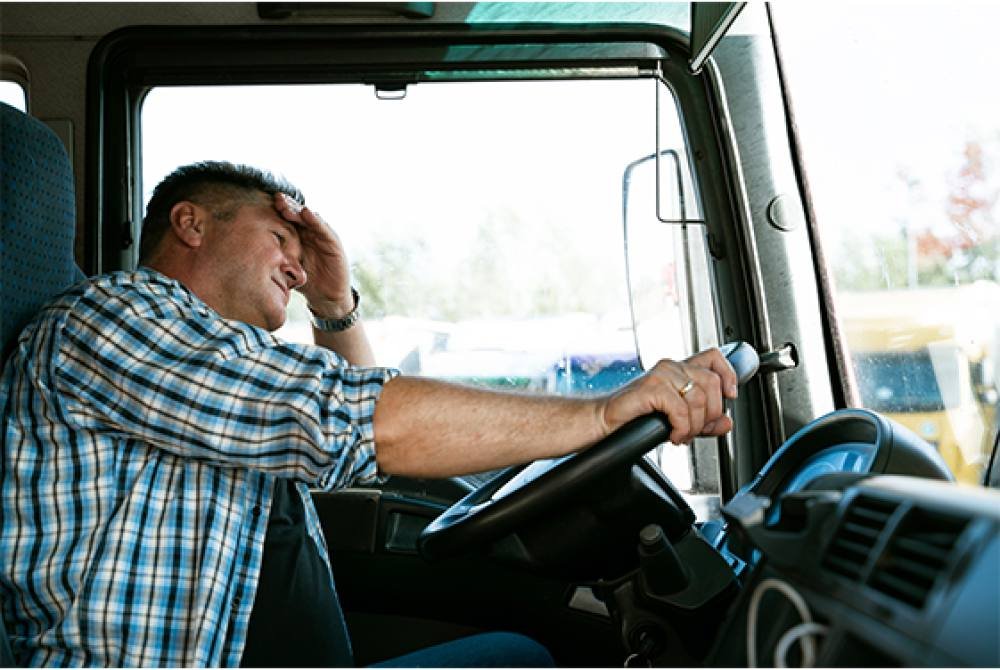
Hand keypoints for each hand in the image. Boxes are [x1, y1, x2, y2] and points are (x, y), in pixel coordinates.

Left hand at [273, 192, 353, 315]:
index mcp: (298, 237)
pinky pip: (324, 230)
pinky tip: (307, 213)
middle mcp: (311, 234)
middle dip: (287, 206)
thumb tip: (249, 250)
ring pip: (310, 218)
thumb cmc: (306, 282)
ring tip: (288, 205)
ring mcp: (323, 237)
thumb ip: (275, 257)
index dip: (278, 211)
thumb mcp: (287, 267)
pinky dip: (316, 221)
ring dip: (299, 210)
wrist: (326, 298)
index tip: (263, 203)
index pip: (288, 220)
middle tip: (276, 198)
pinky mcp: (333, 244)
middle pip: (298, 215)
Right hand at [599, 347, 738, 444]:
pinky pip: (681, 409)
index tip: (730, 395)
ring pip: (698, 398)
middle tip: (695, 429)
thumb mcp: (678, 420)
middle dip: (710, 413)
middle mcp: (671, 367)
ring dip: (694, 425)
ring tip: (680, 434)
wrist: (604, 422)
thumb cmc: (634, 418)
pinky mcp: (651, 387)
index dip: (728, 374)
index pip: (714, 357)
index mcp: (678, 370)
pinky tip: (671, 434)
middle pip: (712, 382)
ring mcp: (661, 375)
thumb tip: (726, 423)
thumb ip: (703, 421)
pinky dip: (681, 428)